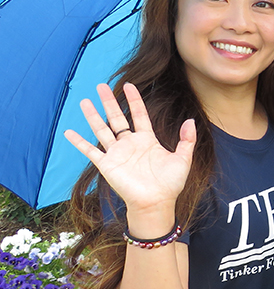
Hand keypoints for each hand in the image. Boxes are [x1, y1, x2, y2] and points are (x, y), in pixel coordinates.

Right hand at [63, 83, 194, 230]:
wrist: (156, 203)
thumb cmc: (170, 183)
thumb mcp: (183, 159)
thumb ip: (187, 140)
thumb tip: (191, 121)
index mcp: (147, 140)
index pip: (138, 114)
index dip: (134, 100)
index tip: (129, 85)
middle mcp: (130, 144)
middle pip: (117, 118)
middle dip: (109, 102)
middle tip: (101, 86)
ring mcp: (117, 153)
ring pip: (102, 130)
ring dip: (92, 116)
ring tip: (84, 101)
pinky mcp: (107, 165)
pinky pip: (90, 151)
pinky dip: (79, 142)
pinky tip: (69, 132)